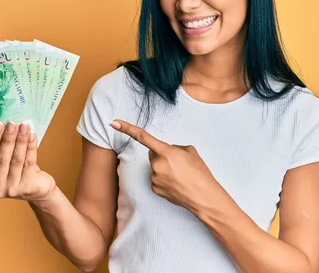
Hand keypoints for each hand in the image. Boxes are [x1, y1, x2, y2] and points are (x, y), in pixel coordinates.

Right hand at [0, 121, 55, 201]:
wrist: (39, 190)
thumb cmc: (21, 173)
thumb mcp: (8, 164)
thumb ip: (3, 149)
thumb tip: (5, 125)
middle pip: (2, 158)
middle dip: (8, 138)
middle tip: (12, 123)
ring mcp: (12, 189)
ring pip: (16, 159)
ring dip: (21, 140)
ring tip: (24, 126)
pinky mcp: (27, 187)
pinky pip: (29, 162)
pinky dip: (31, 147)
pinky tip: (32, 136)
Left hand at [109, 119, 223, 212]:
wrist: (203, 196)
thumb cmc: (200, 173)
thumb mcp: (190, 152)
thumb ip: (174, 148)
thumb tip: (167, 151)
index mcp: (166, 152)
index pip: (143, 137)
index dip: (127, 128)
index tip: (114, 122)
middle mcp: (156, 165)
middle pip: (153, 154)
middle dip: (162, 155)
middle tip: (178, 163)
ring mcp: (154, 178)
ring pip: (155, 167)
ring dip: (164, 168)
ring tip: (180, 175)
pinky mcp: (154, 189)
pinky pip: (156, 179)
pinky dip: (164, 179)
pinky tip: (176, 183)